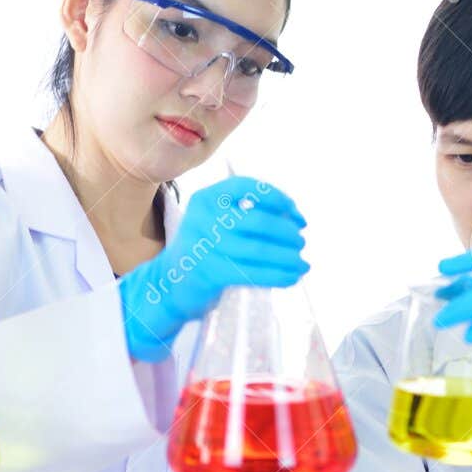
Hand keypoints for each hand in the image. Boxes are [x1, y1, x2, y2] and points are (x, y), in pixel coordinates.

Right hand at [120, 176, 309, 361]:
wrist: (169, 284)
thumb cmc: (204, 251)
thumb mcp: (216, 222)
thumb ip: (246, 214)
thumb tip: (295, 220)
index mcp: (206, 198)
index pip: (248, 187)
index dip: (278, 199)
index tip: (297, 216)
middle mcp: (203, 218)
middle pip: (257, 219)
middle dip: (286, 231)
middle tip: (301, 242)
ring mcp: (204, 245)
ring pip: (258, 248)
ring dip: (287, 256)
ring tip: (302, 264)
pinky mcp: (210, 272)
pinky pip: (253, 272)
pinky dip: (278, 275)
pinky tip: (292, 277)